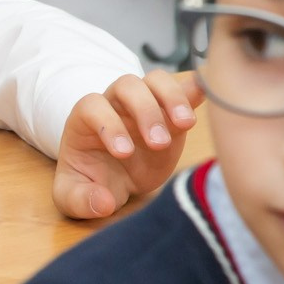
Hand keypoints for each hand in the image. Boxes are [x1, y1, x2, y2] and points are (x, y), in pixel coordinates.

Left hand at [53, 70, 205, 218]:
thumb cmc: (89, 182)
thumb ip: (80, 200)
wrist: (111, 179)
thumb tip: (103, 203)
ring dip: (172, 98)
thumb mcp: (74, 196)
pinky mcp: (171, 112)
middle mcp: (114, 104)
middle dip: (144, 111)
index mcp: (84, 119)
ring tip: (185, 125)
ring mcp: (144, 105)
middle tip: (158, 144)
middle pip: (127, 85)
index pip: (92, 106)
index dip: (108, 125)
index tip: (124, 153)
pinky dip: (196, 90)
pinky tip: (209, 96)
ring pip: (157, 81)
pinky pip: (184, 89)